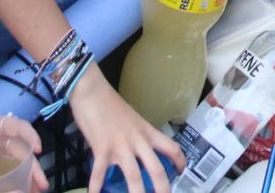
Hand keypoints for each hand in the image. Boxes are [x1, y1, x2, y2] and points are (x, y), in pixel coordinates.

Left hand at [0, 101, 45, 191]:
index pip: (20, 127)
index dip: (31, 137)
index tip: (38, 151)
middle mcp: (0, 135)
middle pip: (22, 150)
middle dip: (33, 167)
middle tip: (42, 185)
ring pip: (16, 159)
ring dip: (25, 174)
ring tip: (33, 191)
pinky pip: (4, 164)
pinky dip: (12, 175)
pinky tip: (14, 188)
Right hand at [72, 67, 183, 192]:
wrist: (92, 91)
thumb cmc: (110, 103)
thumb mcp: (131, 118)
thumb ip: (135, 135)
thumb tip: (136, 148)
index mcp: (146, 131)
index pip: (171, 147)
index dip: (180, 162)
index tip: (182, 172)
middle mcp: (137, 141)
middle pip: (156, 168)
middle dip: (162, 188)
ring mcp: (120, 146)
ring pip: (133, 175)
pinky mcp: (102, 148)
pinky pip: (99, 173)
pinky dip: (95, 187)